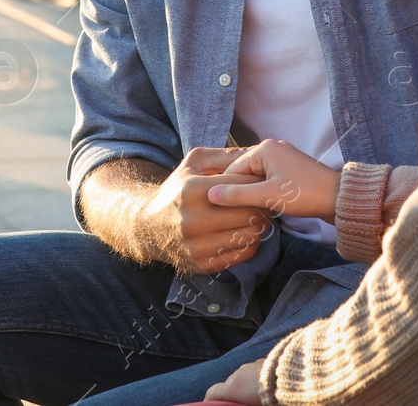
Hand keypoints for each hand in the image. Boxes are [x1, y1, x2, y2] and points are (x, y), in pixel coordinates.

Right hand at [138, 147, 272, 274]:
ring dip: (261, 224)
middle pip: (249, 213)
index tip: (265, 180)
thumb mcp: (193, 164)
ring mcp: (198, 245)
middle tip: (268, 199)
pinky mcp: (203, 264)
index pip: (241, 186)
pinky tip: (247, 230)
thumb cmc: (177, 190)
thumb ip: (224, 156)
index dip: (258, 182)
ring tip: (260, 214)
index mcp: (193, 190)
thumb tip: (255, 151)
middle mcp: (194, 220)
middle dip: (263, 204)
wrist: (149, 227)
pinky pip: (242, 254)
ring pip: (250, 235)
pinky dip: (252, 242)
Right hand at [204, 359, 264, 403]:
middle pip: (230, 384)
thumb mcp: (252, 404)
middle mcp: (238, 373)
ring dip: (246, 384)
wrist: (291, 378)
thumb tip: (239, 403)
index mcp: (232, 387)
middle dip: (234, 393)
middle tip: (242, 401)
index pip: (213, 392)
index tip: (211, 404)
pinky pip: (254, 371)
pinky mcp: (263, 360)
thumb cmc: (270, 396)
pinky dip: (256, 377)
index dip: (209, 400)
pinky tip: (266, 384)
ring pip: (243, 376)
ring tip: (257, 394)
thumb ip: (240, 402)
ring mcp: (251, 365)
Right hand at [208, 139, 339, 222]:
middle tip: (231, 213)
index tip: (217, 209)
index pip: (232, 169)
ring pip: (255, 178)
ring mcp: (282, 158)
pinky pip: (267, 180)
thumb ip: (238, 195)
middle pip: (243, 172)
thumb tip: (210, 195)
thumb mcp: (268, 196)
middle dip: (238, 191)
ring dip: (251, 194)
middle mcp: (271, 148)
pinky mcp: (290, 170)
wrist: (339, 198)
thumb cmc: (305, 195)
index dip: (224, 189)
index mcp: (264, 149)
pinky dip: (263, 192)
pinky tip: (261, 207)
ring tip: (246, 212)